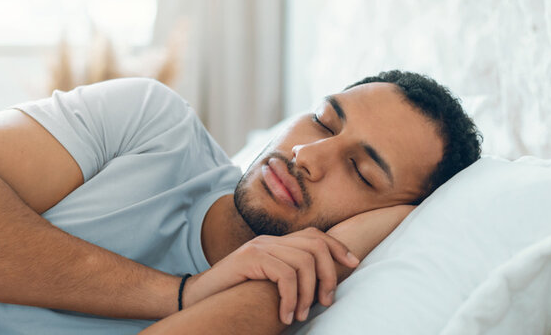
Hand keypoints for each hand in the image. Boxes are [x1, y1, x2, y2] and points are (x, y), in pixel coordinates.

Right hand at [183, 228, 359, 324]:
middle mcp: (268, 241)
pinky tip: (285, 316)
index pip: (314, 235)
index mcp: (275, 244)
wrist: (196, 298)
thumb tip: (322, 288)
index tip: (354, 264)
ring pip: (304, 262)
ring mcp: (259, 247)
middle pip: (315, 246)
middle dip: (329, 275)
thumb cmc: (232, 297)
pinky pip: (285, 275)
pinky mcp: (250, 258)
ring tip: (300, 316)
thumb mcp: (266, 285)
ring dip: (308, 294)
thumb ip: (287, 279)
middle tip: (325, 303)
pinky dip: (291, 299)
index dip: (338, 247)